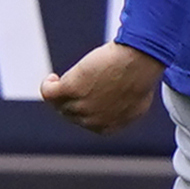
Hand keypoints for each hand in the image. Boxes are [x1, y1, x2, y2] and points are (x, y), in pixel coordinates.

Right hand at [41, 42, 166, 134]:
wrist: (140, 62)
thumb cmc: (142, 76)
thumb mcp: (136, 103)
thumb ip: (122, 112)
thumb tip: (112, 109)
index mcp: (108, 126)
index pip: (86, 123)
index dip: (82, 110)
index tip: (83, 97)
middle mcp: (92, 120)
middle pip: (70, 113)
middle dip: (69, 100)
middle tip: (75, 84)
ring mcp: (81, 105)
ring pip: (59, 103)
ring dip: (58, 91)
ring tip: (61, 79)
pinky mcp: (71, 89)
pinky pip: (48, 93)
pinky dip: (47, 85)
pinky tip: (53, 77)